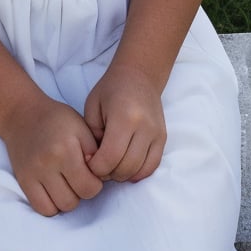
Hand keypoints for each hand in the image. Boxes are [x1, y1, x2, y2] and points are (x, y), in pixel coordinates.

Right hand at [1, 94, 103, 216]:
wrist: (23, 115)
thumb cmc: (58, 120)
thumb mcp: (82, 127)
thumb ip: (95, 151)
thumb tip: (101, 176)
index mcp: (67, 148)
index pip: (90, 187)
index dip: (96, 183)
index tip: (92, 172)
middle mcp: (48, 163)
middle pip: (74, 201)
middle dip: (81, 191)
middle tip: (79, 177)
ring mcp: (34, 173)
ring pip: (59, 207)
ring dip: (67, 199)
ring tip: (66, 182)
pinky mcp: (23, 181)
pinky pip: (42, 208)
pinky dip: (51, 205)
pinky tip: (54, 190)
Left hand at [83, 65, 165, 182]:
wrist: (139, 75)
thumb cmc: (111, 90)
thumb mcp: (92, 107)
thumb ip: (91, 136)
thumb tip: (93, 162)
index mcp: (124, 117)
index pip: (110, 157)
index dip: (96, 167)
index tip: (88, 161)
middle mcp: (144, 127)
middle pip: (125, 168)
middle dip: (108, 173)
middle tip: (98, 165)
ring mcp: (156, 134)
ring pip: (139, 171)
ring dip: (122, 174)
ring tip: (111, 164)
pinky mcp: (163, 138)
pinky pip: (152, 167)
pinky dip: (137, 172)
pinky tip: (126, 165)